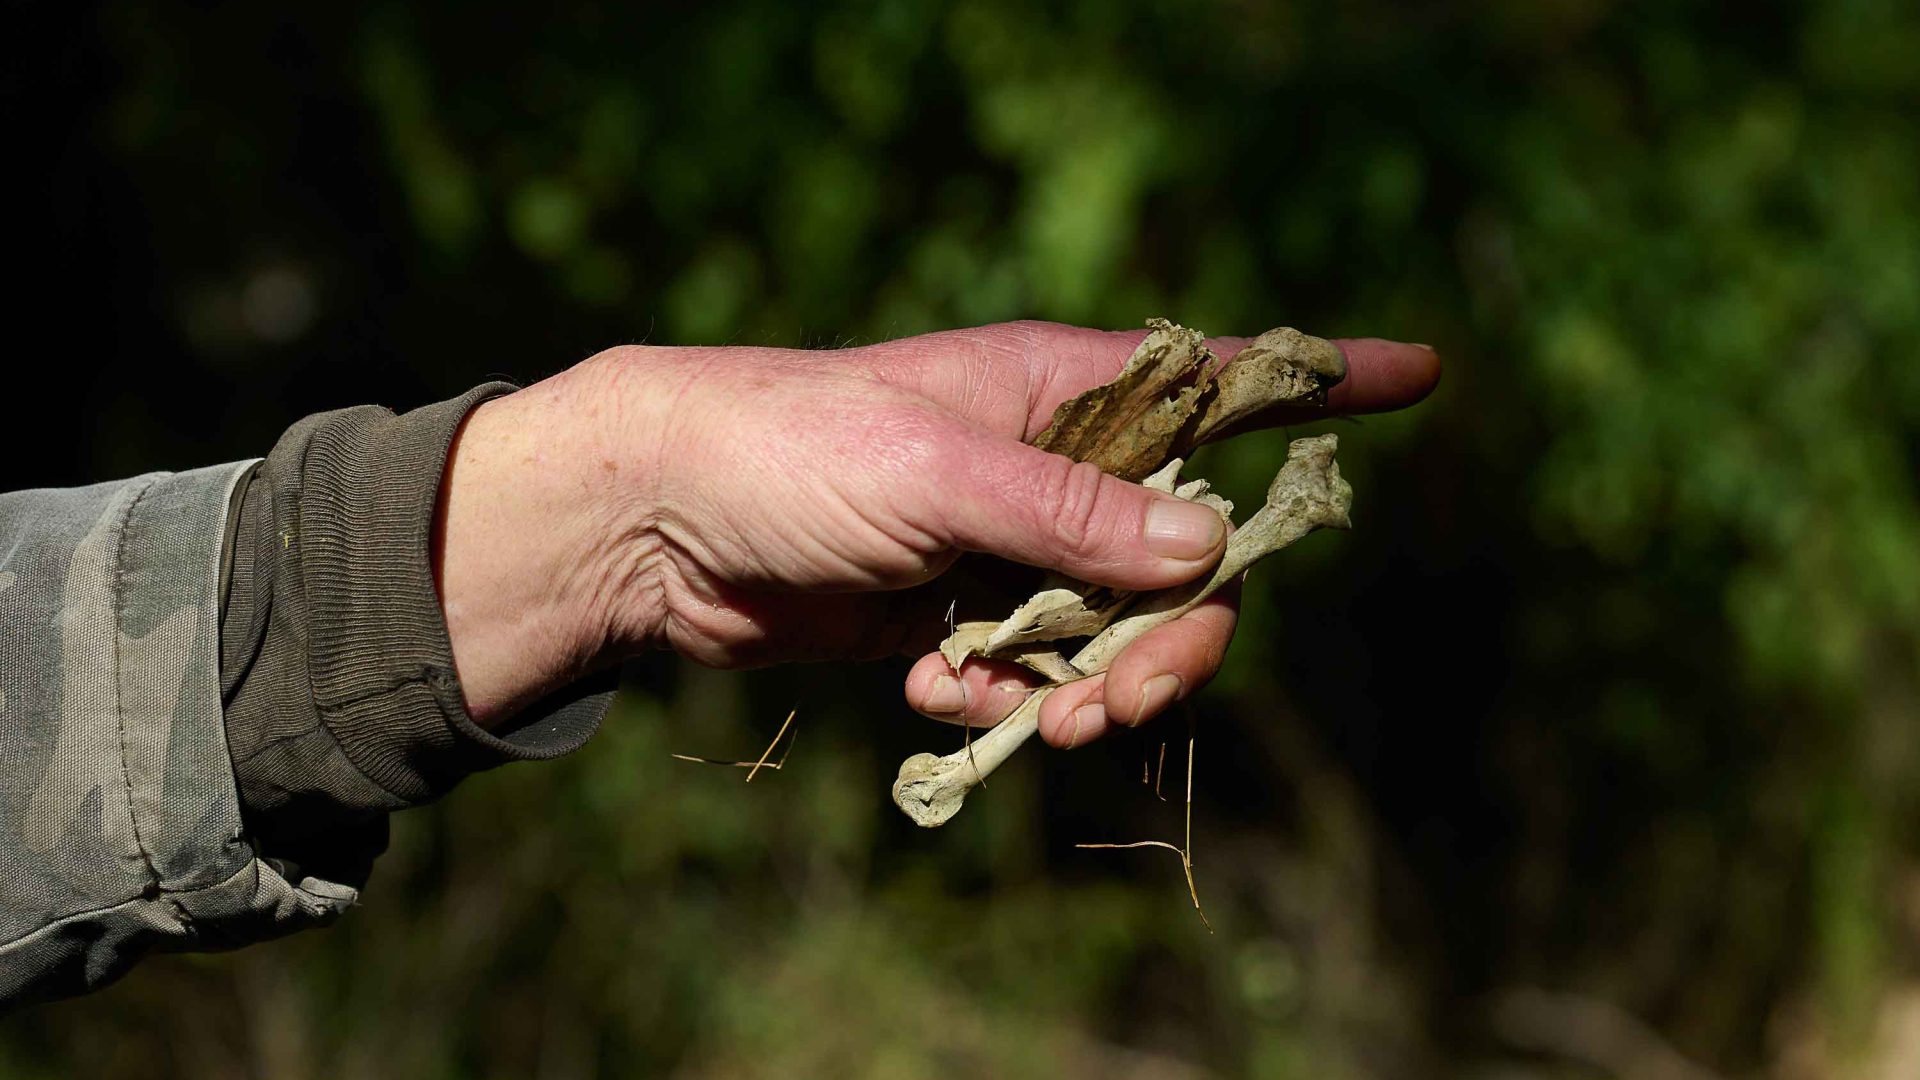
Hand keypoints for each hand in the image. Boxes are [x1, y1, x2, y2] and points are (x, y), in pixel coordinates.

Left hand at [432, 322, 1437, 743]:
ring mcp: (1004, 544)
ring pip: (1107, 630)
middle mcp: (1050, 466)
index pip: (1217, 380)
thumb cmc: (790, 449)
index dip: (1319, 380)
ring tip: (1025, 719)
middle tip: (1117, 704)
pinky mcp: (954, 615)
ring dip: (1085, 687)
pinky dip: (997, 698)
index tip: (1422, 374)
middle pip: (1180, 557)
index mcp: (1061, 392)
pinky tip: (934, 693)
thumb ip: (1069, 514)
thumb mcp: (932, 470)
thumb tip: (1206, 552)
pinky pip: (1026, 672)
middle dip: (1167, 640)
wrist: (653, 523)